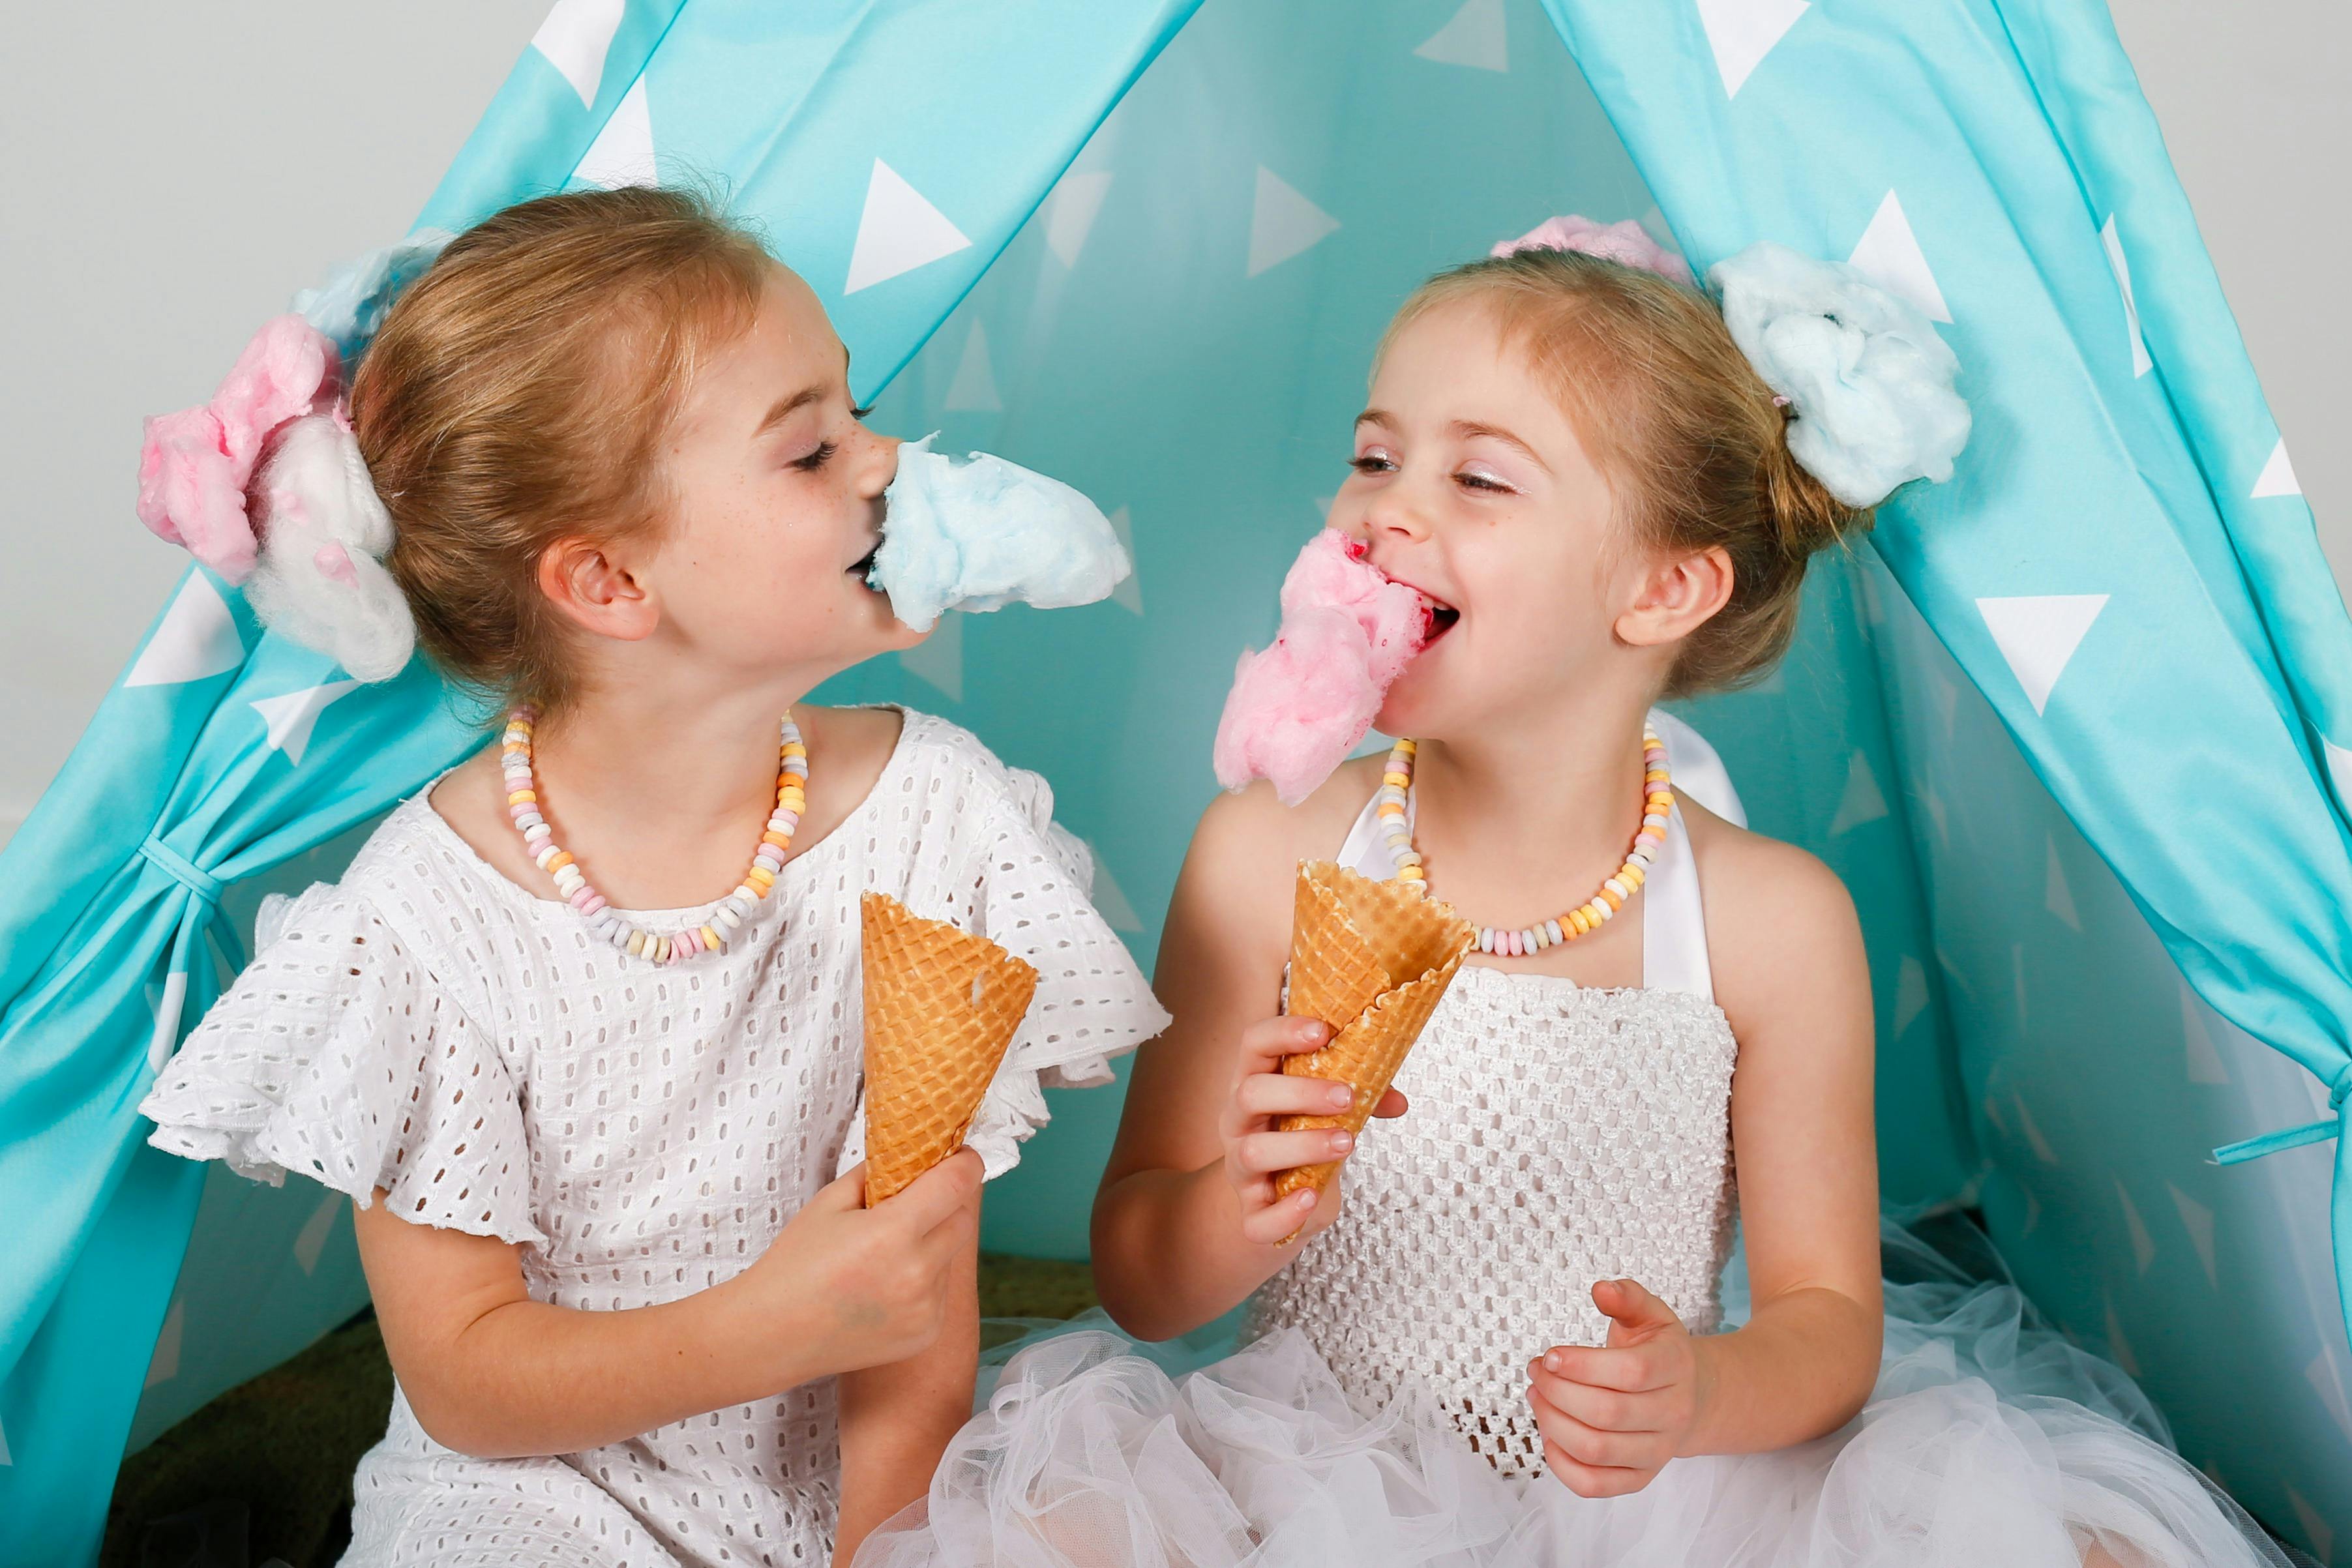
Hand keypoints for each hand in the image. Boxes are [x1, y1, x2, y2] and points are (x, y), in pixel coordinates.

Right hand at [736, 1148, 981, 1383]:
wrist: (774, 1334)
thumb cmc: (796, 1264)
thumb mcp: (830, 1202)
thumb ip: (877, 1173)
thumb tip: (913, 1154)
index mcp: (892, 1232)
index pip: (957, 1185)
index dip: (966, 1163)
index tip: (963, 1156)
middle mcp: (916, 1273)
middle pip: (963, 1221)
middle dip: (947, 1206)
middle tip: (916, 1206)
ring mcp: (925, 1308)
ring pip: (950, 1258)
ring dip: (932, 1247)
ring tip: (885, 1257)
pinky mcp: (926, 1332)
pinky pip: (940, 1292)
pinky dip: (923, 1283)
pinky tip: (884, 1289)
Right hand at [1218, 1014, 1407, 1245]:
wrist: (1279, 1198)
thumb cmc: (1302, 1137)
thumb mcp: (1328, 1111)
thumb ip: (1362, 1098)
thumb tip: (1398, 1101)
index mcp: (1254, 1082)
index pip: (1253, 1044)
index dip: (1283, 1032)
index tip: (1323, 1031)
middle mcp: (1238, 1122)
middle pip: (1250, 1094)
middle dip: (1300, 1092)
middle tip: (1347, 1097)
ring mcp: (1239, 1167)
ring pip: (1254, 1152)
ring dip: (1304, 1145)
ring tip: (1347, 1142)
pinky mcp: (1250, 1211)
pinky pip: (1258, 1219)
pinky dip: (1286, 1211)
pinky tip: (1311, 1197)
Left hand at [1525, 1277, 1708, 1497]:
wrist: (1690, 1396)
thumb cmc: (1658, 1352)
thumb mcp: (1650, 1315)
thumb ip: (1627, 1297)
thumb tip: (1601, 1288)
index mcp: (1675, 1368)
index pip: (1630, 1372)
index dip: (1582, 1365)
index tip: (1550, 1354)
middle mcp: (1673, 1414)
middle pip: (1607, 1413)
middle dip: (1557, 1391)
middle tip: (1535, 1371)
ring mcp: (1657, 1452)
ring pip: (1596, 1449)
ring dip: (1552, 1422)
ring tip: (1537, 1394)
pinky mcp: (1638, 1478)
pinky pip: (1594, 1485)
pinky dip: (1561, 1464)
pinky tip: (1549, 1432)